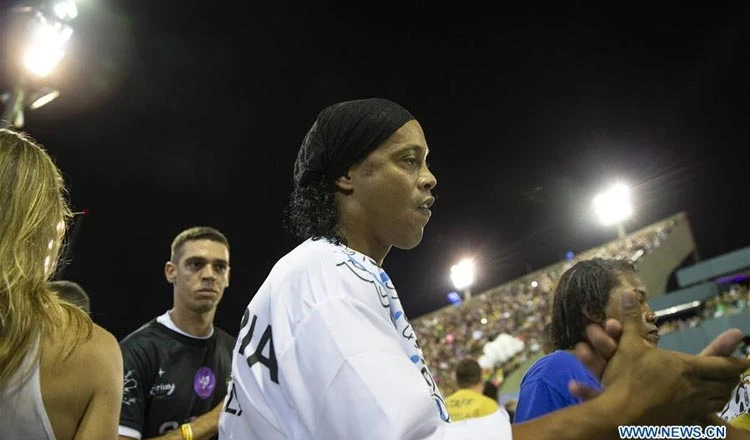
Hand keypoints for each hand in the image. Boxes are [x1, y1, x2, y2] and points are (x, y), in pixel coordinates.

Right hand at [589, 291, 748, 424]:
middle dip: (733, 377)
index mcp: (687, 367)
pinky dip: (712, 411)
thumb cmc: (627, 378)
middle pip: (725, 384)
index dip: (738, 362)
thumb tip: (627, 292)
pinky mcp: (683, 421)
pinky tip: (708, 409)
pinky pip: (707, 416)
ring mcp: (691, 407)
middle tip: (736, 373)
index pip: (722, 364)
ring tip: (725, 388)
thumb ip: (630, 320)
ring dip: (724, 393)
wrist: (620, 415)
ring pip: (719, 401)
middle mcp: (695, 388)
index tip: (749, 360)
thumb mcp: (627, 345)